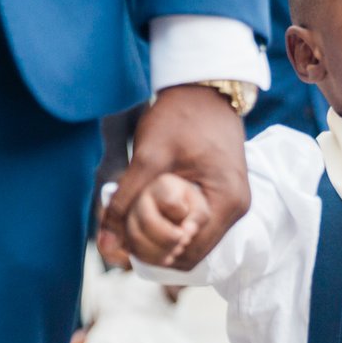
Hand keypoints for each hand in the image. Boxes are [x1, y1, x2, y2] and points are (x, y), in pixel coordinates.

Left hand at [103, 85, 248, 267]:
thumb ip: (125, 201)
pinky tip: (151, 210)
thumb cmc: (179, 116)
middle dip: (156, 249)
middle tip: (125, 231)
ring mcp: (234, 203)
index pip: (188, 254)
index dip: (153, 254)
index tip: (124, 239)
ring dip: (164, 238)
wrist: (204, 88)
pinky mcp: (225, 196)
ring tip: (136, 220)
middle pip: (192, 253)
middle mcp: (237, 209)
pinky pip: (198, 225)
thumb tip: (103, 243)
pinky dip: (173, 224)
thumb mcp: (147, 157)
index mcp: (227, 202)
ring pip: (194, 242)